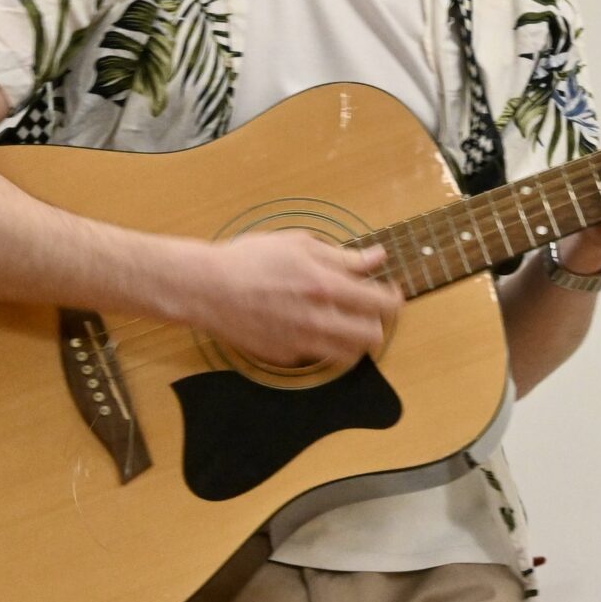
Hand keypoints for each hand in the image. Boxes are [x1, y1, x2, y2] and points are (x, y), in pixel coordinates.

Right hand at [177, 228, 402, 368]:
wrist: (206, 288)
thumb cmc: (251, 259)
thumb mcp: (299, 244)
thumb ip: (344, 256)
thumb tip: (378, 257)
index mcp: (326, 286)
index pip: (380, 303)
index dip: (394, 299)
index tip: (392, 293)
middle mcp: (318, 320)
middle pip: (372, 337)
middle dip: (378, 324)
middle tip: (370, 311)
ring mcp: (301, 343)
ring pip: (349, 355)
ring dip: (356, 340)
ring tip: (347, 322)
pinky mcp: (285, 357)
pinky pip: (318, 357)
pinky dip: (325, 345)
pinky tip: (314, 327)